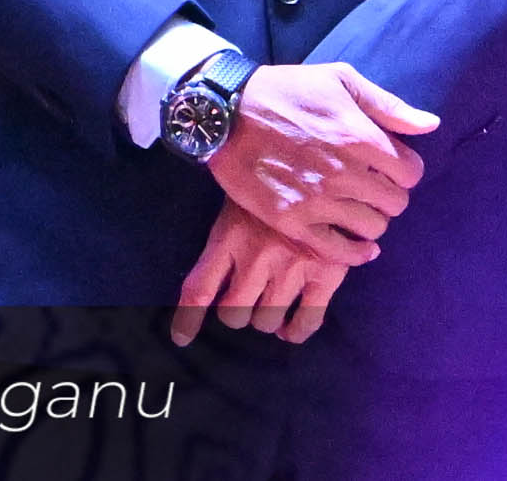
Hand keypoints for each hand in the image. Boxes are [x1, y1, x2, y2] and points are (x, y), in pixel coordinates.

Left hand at [175, 200, 359, 344]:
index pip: (199, 289)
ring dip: (264, 320)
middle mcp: (256, 259)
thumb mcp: (236, 206)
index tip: (181, 339)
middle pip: (234, 314)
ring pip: (267, 321)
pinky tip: (289, 328)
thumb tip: (213, 283)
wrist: (322, 167)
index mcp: (228, 239)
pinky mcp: (325, 275)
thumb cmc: (269, 187)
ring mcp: (291, 269)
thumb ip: (226, 243)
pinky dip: (295, 332)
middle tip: (241, 303)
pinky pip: (307, 321)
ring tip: (267, 307)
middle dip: (235, 313)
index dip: (187, 319)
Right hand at [207, 59, 434, 258]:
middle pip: (395, 204)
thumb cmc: (283, 91)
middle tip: (366, 186)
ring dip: (369, 220)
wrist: (220, 110)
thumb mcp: (336, 80)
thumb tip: (431, 125)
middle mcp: (344, 173)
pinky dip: (354, 253)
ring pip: (372, 228)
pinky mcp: (292, 221)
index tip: (385, 166)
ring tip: (353, 207)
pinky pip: (340, 252)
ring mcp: (317, 200)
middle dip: (386, 194)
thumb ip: (387, 105)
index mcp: (359, 137)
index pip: (412, 172)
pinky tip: (356, 245)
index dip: (402, 169)